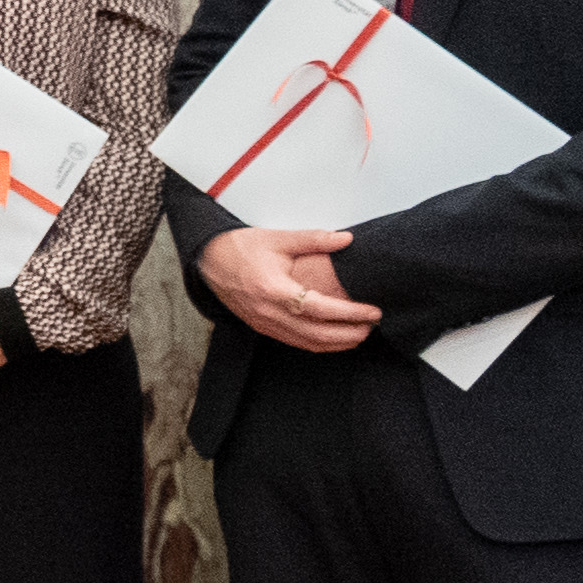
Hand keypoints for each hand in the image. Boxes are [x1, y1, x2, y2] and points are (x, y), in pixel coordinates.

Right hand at [205, 224, 375, 353]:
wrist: (209, 261)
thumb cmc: (241, 249)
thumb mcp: (277, 238)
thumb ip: (314, 239)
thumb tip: (346, 239)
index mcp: (273, 289)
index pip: (320, 308)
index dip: (349, 313)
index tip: (372, 311)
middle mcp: (268, 312)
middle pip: (317, 333)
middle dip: (350, 333)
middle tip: (373, 326)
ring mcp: (265, 324)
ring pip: (308, 343)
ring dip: (338, 343)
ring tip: (361, 334)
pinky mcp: (263, 328)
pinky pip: (297, 342)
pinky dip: (320, 344)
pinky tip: (336, 339)